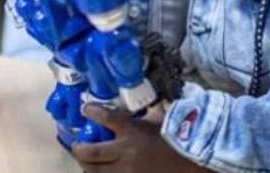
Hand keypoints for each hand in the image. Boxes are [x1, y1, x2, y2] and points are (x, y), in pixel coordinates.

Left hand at [71, 104, 202, 171]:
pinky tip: (101, 170)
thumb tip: (135, 104)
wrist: (193, 161)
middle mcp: (126, 152)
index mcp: (133, 131)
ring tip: (86, 161)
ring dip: (87, 165)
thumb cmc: (177, 138)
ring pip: (95, 171)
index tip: (85, 109)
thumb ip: (144, 114)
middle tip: (77, 144)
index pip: (106, 117)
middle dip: (79, 148)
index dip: (92, 111)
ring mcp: (127, 171)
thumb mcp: (159, 120)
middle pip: (91, 152)